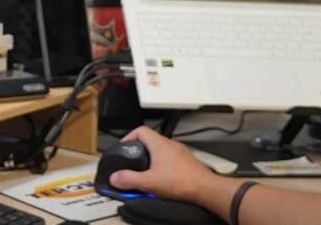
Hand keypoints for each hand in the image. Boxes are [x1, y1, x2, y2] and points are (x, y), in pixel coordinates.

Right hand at [108, 126, 222, 203]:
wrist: (205, 189)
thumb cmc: (181, 181)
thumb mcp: (149, 182)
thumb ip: (129, 179)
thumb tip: (115, 177)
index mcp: (160, 144)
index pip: (141, 130)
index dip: (129, 136)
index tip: (123, 147)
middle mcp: (171, 145)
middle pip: (150, 141)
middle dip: (139, 151)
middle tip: (132, 163)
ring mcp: (180, 153)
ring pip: (161, 151)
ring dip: (151, 160)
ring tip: (146, 173)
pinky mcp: (187, 162)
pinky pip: (170, 160)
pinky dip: (163, 166)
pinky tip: (161, 179)